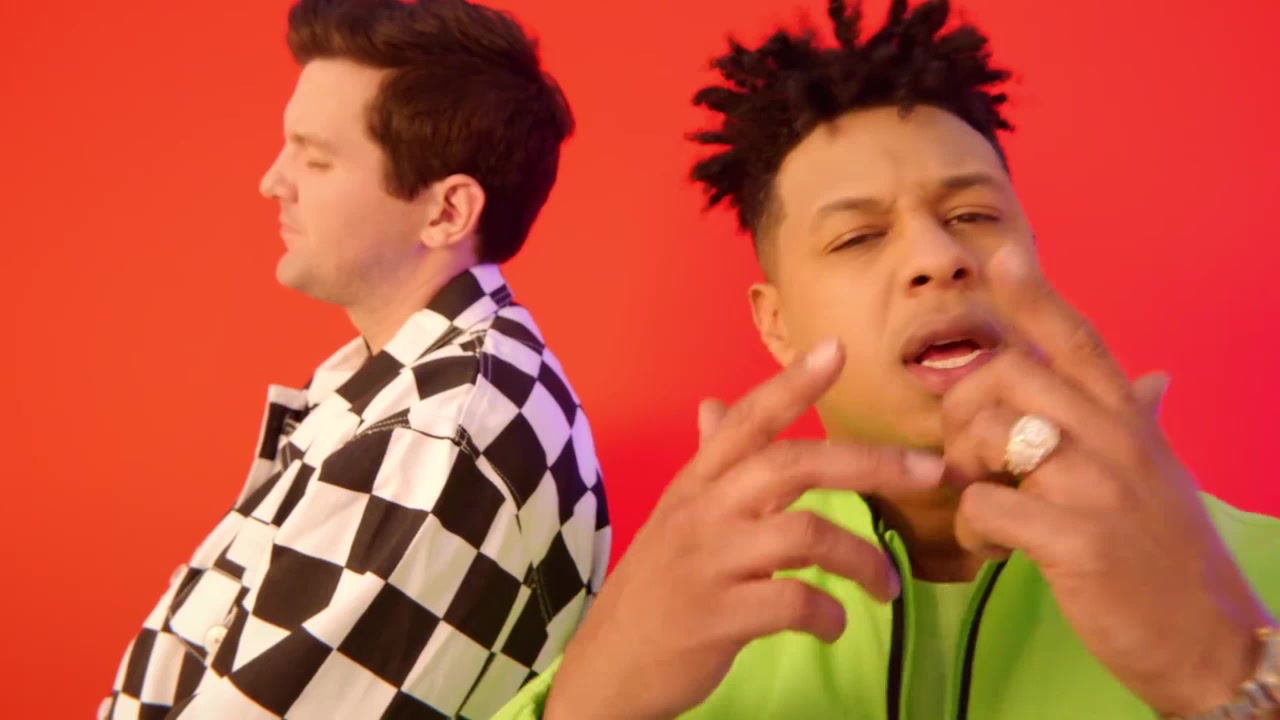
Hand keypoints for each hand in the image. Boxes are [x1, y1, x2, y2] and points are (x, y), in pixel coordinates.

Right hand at [543, 340, 946, 719]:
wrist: (609, 667)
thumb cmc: (654, 587)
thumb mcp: (675, 517)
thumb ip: (708, 462)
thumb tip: (715, 404)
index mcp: (696, 484)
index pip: (748, 421)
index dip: (791, 384)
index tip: (836, 349)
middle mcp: (703, 512)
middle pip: (791, 466)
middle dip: (869, 463)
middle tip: (931, 472)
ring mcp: (709, 564)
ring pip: (804, 534)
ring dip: (861, 559)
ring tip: (887, 584)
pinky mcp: (718, 617)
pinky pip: (793, 604)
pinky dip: (828, 615)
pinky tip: (834, 624)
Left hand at [941, 245, 1273, 715]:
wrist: (1211, 644)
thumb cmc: (1172, 558)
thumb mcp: (1163, 476)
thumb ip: (1140, 421)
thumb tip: (1152, 378)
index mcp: (1130, 421)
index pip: (1079, 341)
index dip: (1037, 297)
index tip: (1002, 258)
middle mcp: (1115, 440)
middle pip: (1007, 377)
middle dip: (963, 411)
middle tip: (968, 459)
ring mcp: (1097, 487)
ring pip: (990, 433)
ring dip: (962, 470)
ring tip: (980, 507)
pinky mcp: (1076, 538)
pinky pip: (985, 503)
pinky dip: (971, 528)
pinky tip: (990, 549)